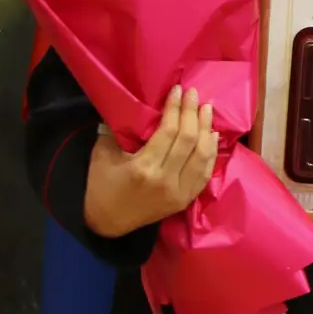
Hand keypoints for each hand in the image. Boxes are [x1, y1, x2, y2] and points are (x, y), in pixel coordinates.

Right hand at [83, 86, 218, 238]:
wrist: (106, 223)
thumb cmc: (101, 185)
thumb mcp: (102, 154)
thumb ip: (119, 130)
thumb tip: (136, 105)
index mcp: (143, 168)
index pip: (169, 131)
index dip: (175, 108)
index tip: (177, 90)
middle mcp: (165, 180)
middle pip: (188, 140)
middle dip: (192, 113)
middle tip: (194, 94)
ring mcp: (178, 193)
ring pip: (202, 156)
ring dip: (206, 130)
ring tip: (206, 109)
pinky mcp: (185, 200)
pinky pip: (205, 173)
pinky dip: (211, 153)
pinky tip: (211, 136)